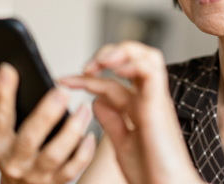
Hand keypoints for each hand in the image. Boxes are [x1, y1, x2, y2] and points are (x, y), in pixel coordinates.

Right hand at [0, 63, 95, 183]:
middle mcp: (15, 160)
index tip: (9, 70)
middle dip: (47, 114)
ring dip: (72, 130)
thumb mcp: (0, 131)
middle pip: (30, 137)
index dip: (3, 92)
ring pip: (55, 154)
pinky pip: (72, 168)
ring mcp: (36, 172)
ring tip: (84, 109)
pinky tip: (90, 135)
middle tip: (62, 92)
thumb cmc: (12, 153)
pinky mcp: (56, 182)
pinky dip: (83, 152)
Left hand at [60, 42, 202, 183]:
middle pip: (135, 58)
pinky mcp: (159, 102)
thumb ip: (112, 120)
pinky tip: (115, 69)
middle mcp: (148, 97)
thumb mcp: (122, 142)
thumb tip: (96, 100)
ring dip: (121, 52)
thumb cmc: (150, 171)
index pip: (112, 82)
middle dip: (108, 54)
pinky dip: (132, 63)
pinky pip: (150, 70)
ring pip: (146, 56)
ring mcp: (155, 97)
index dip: (86, 78)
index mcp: (139, 106)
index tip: (64, 81)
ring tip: (100, 62)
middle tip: (86, 67)